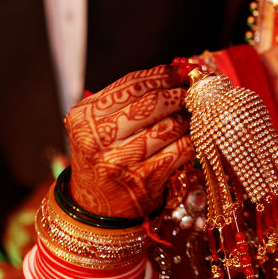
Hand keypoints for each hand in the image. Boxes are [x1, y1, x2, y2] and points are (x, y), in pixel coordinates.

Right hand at [63, 64, 193, 218]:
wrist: (93, 208)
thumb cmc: (101, 157)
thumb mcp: (98, 125)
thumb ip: (127, 99)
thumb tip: (175, 71)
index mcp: (84, 117)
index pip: (132, 84)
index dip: (163, 74)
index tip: (183, 71)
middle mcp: (98, 139)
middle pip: (153, 102)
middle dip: (179, 94)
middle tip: (193, 92)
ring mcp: (121, 161)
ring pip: (170, 125)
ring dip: (188, 117)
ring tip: (193, 115)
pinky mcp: (145, 181)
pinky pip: (180, 150)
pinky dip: (192, 139)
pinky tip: (193, 136)